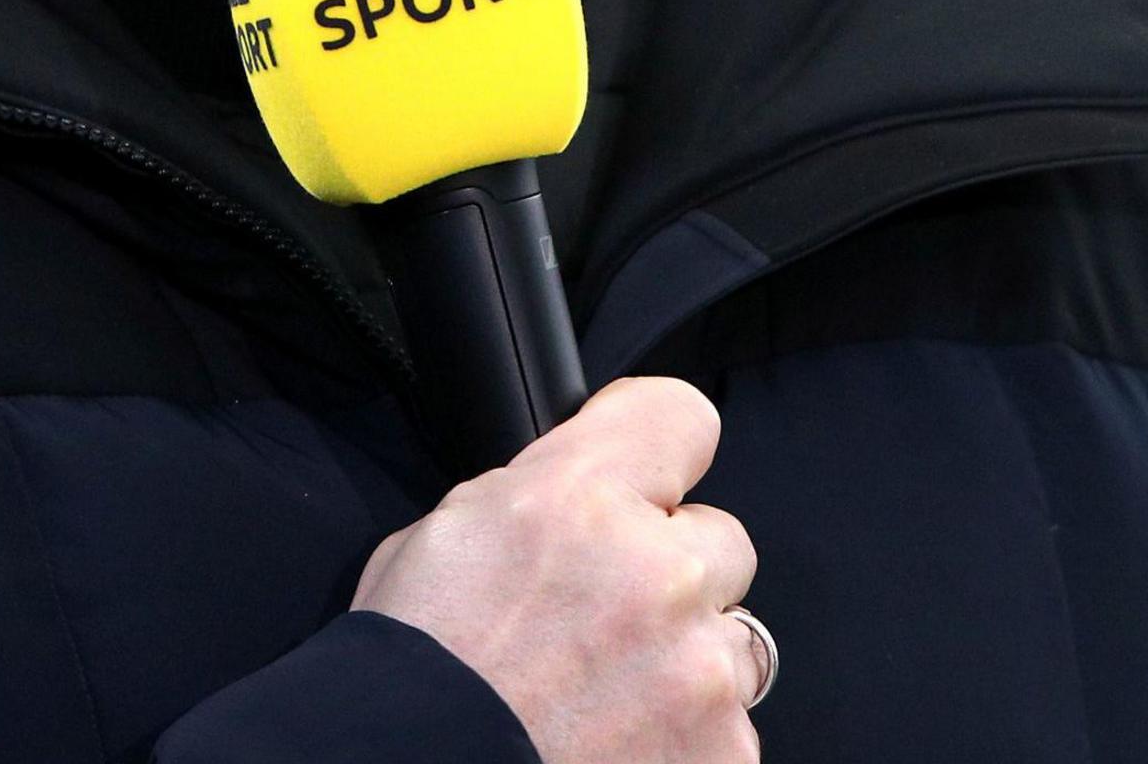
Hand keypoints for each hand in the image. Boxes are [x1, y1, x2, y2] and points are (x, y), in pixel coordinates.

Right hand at [350, 376, 764, 763]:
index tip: (650, 476)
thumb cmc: (414, 675)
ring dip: (683, 657)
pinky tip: (616, 742)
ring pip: (733, 639)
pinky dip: (684, 735)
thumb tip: (572, 497)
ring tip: (605, 694)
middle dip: (671, 571)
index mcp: (576, 499)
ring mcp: (696, 670)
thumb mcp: (446, 534)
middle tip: (604, 617)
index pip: (681, 417)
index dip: (661, 448)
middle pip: (720, 539)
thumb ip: (534, 499)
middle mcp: (653, 574)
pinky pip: (730, 724)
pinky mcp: (721, 749)